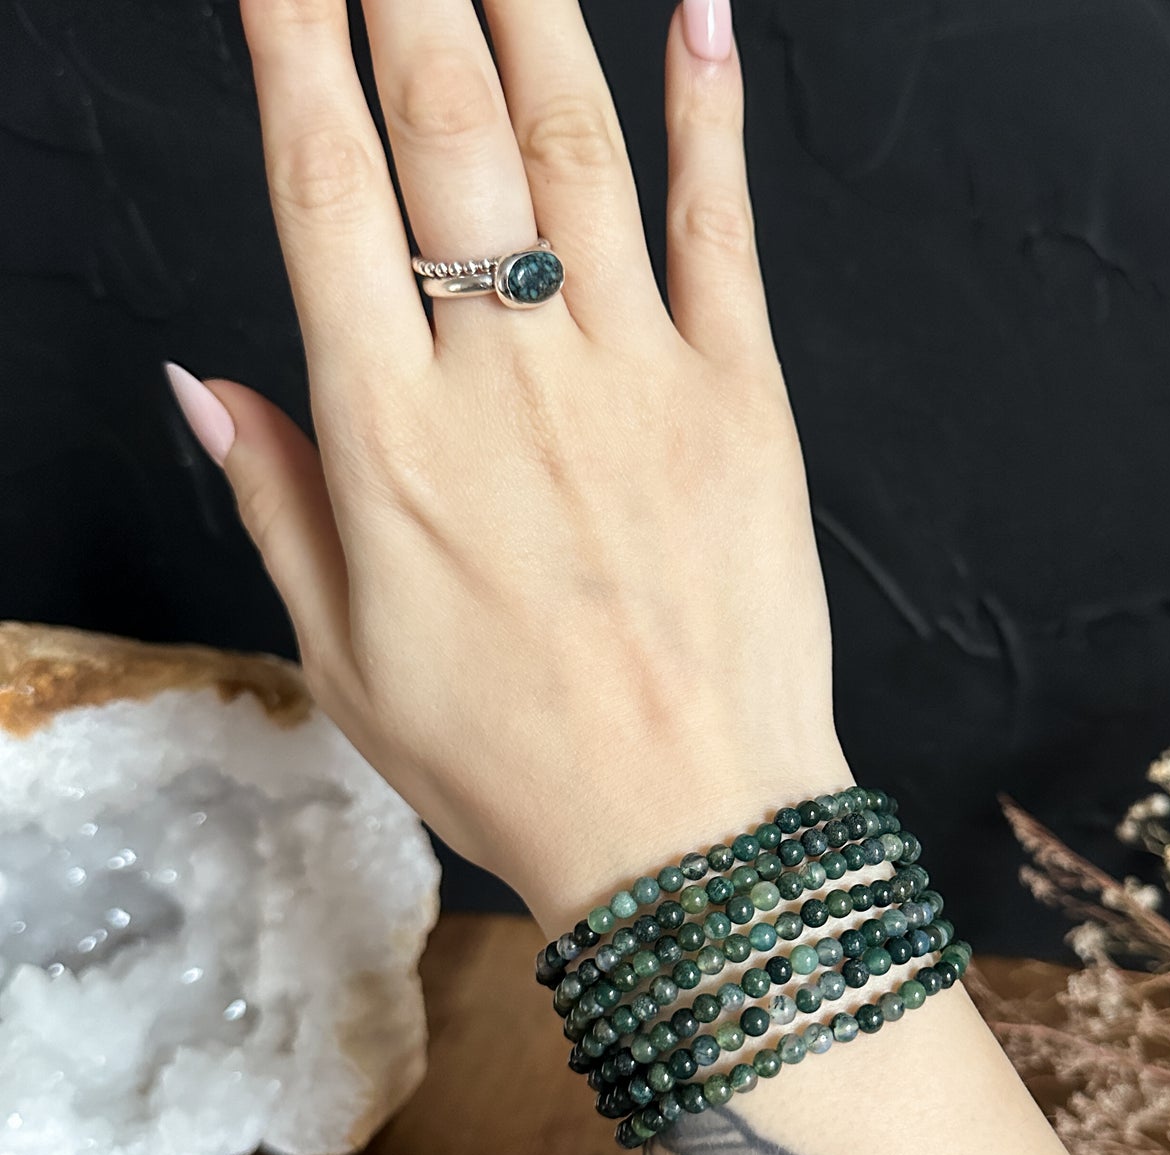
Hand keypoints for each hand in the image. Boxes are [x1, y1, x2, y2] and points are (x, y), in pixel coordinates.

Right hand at [168, 0, 851, 934]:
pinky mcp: (742, 402)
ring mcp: (638, 380)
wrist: (690, 831)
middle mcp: (509, 383)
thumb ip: (279, 505)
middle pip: (444, 131)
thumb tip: (201, 383)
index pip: (323, 193)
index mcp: (392, 444)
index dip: (292, 51)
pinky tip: (696, 17)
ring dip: (527, 8)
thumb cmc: (512, 762)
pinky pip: (721, 229)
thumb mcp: (349, 661)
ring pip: (576, 148)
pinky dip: (709, 113)